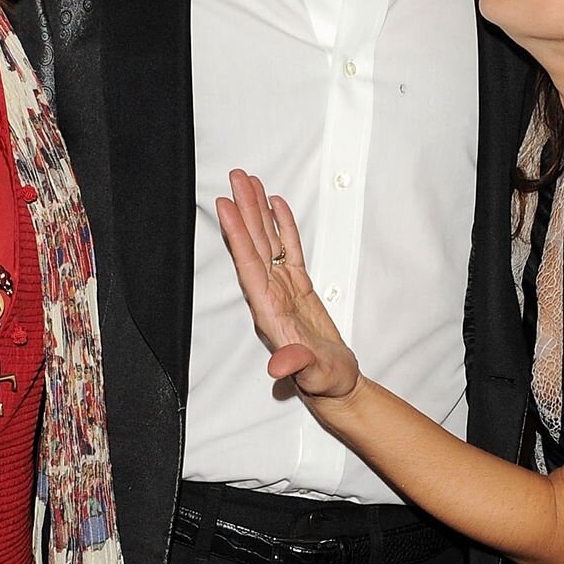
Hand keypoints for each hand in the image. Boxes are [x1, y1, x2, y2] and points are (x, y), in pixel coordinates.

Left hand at [216, 172, 360, 400]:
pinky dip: (282, 226)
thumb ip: (296, 367)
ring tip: (249, 183)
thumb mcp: (314, 376)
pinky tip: (276, 206)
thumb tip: (277, 367)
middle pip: (254, 245)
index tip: (226, 207)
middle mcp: (271, 296)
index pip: (250, 266)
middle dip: (244, 211)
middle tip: (236, 179)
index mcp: (270, 312)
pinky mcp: (300, 288)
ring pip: (268, 243)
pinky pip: (288, 250)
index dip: (238, 235)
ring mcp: (284, 290)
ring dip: (257, 213)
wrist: (337, 384)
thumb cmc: (326, 381)